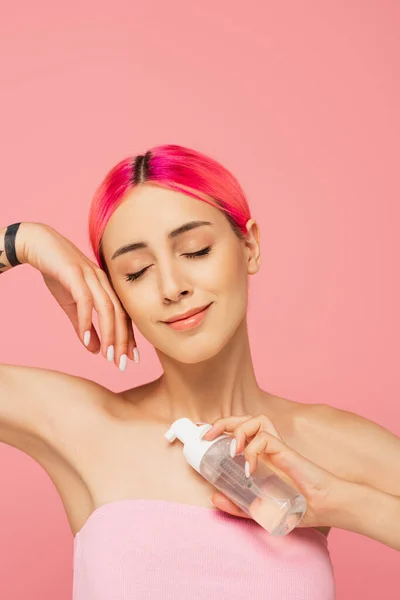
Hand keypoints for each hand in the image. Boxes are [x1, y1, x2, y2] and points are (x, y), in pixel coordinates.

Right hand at [23, 222, 137, 367]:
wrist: (38, 245)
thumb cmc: (57, 273)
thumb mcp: (71, 305)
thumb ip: (83, 327)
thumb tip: (95, 350)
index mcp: (107, 288)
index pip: (123, 315)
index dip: (129, 337)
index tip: (131, 358)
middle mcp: (103, 281)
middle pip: (120, 314)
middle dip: (122, 341)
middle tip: (121, 364)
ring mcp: (90, 276)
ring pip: (107, 308)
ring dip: (109, 334)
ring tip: (107, 356)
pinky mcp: (74, 273)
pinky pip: (85, 299)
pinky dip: (86, 320)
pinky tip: (85, 337)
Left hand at [201, 413, 344, 528]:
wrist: (327, 508)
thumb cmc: (300, 506)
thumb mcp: (261, 510)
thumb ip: (239, 506)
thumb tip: (213, 497)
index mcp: (262, 456)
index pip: (239, 431)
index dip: (220, 428)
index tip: (202, 434)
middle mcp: (268, 447)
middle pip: (244, 419)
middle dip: (222, 421)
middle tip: (206, 435)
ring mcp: (278, 447)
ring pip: (256, 419)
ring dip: (239, 430)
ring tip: (233, 450)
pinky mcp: (286, 451)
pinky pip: (265, 438)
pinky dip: (253, 449)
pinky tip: (250, 468)